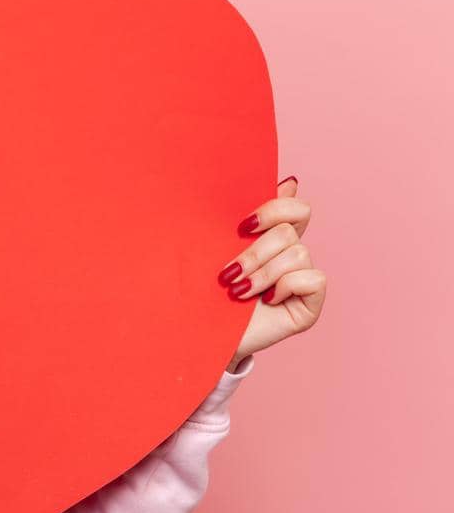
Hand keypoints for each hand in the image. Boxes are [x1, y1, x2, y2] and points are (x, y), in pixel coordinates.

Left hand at [217, 176, 327, 369]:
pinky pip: (313, 279)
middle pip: (289, 232)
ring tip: (238, 291)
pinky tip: (267, 301)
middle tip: (228, 273)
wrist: (198, 332)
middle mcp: (291, 256)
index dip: (273, 209)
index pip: (295, 208)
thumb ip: (247, 218)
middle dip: (254, 252)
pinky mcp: (310, 304)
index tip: (242, 226)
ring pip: (298, 253)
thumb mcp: (218, 248)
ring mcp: (302, 280)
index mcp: (272, 238)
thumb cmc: (204, 289)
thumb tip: (289, 181)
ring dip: (263, 273)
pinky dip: (285, 287)